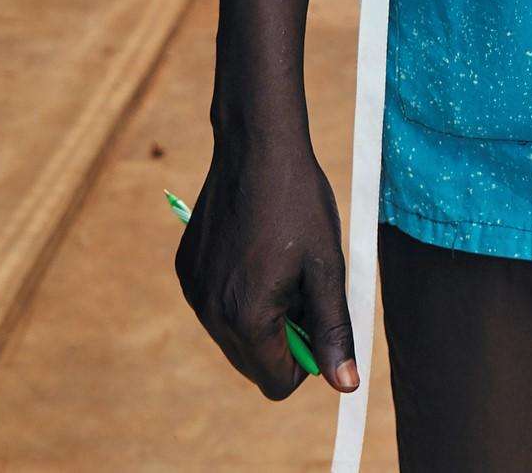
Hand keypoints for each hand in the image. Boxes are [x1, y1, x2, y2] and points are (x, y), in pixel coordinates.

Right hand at [175, 128, 358, 399]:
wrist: (255, 146)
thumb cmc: (298, 203)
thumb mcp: (326, 267)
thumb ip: (333, 330)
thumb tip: (345, 385)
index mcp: (247, 317)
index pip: (277, 383)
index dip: (306, 362)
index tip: (318, 319)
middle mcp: (210, 313)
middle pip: (253, 365)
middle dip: (282, 340)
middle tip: (302, 288)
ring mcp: (193, 291)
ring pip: (233, 337)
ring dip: (261, 319)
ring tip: (279, 266)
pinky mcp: (185, 270)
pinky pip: (215, 307)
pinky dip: (238, 295)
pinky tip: (254, 251)